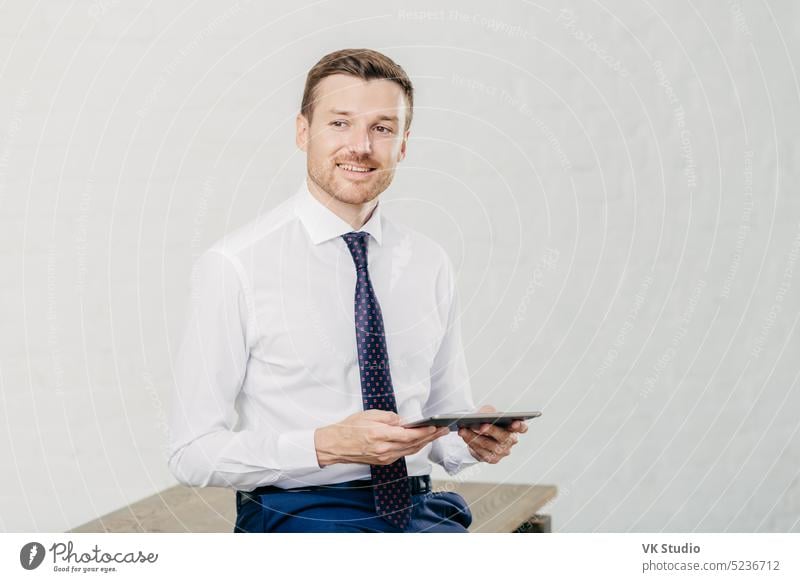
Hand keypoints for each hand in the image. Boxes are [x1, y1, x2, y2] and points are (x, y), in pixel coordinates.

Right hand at [314, 409, 448, 466]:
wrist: (335, 445)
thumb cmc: (349, 429)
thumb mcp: (369, 415)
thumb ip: (389, 418)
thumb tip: (403, 421)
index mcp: (380, 436)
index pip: (409, 435)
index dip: (424, 432)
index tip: (436, 427)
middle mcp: (384, 450)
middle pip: (413, 444)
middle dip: (430, 437)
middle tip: (443, 430)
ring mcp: (384, 457)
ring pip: (410, 451)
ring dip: (425, 443)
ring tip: (436, 435)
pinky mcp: (383, 461)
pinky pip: (403, 454)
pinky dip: (413, 448)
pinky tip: (420, 442)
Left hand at [457, 404, 527, 463]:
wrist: (479, 433)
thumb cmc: (487, 420)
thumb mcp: (488, 412)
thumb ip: (488, 412)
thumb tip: (482, 416)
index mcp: (515, 428)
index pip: (522, 427)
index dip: (520, 426)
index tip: (514, 423)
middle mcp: (511, 441)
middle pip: (504, 437)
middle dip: (492, 430)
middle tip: (481, 426)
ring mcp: (503, 452)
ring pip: (488, 445)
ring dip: (474, 436)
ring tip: (464, 430)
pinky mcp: (492, 459)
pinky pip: (481, 452)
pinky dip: (471, 442)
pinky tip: (464, 436)